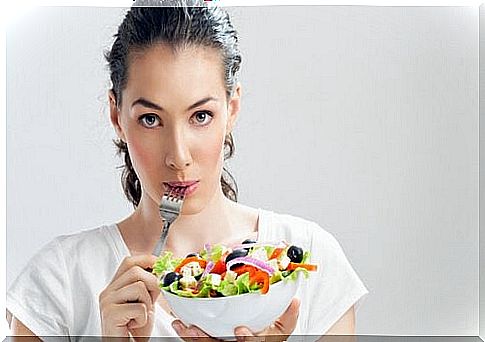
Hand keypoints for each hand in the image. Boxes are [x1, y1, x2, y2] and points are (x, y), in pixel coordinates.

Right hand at [99, 255, 159, 340]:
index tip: (161, 267)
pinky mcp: (111, 314)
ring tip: (140, 315)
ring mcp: (107, 302)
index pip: (129, 261)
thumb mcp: (145, 300)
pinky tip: (135, 325)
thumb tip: (164, 269)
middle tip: (151, 301)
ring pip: (139, 286)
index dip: (148, 260)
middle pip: (136, 271)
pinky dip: (143, 318)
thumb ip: (149, 284)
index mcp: (115, 286)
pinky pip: (139, 307)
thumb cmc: (135, 327)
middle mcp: (108, 291)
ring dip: (147, 303)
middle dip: (152, 284)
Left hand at [172, 297, 300, 341]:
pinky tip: (180, 324)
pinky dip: (187, 334)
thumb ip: (288, 317)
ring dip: (192, 337)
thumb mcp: (279, 331)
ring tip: (183, 325)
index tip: (239, 329)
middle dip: (205, 340)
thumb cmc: (266, 338)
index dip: (246, 340)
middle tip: (195, 329)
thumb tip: (295, 300)